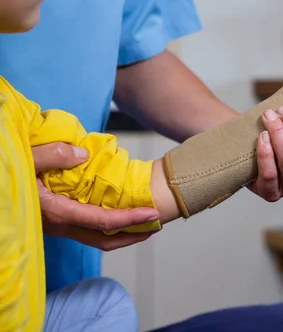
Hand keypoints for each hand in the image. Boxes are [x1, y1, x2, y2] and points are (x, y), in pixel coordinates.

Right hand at [33, 143, 159, 250]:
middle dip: (132, 235)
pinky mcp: (54, 218)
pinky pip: (85, 228)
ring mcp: (55, 224)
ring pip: (94, 237)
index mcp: (54, 210)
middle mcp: (57, 223)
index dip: (129, 220)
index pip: (100, 221)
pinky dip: (106, 225)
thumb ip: (53, 156)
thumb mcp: (25, 157)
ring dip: (121, 232)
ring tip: (143, 223)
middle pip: (102, 238)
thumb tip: (81, 156)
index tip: (152, 214)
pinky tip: (117, 213)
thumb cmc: (4, 170)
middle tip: (156, 226)